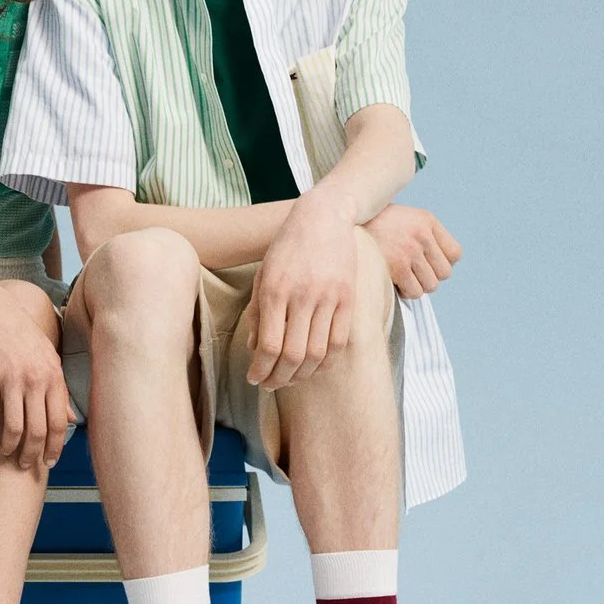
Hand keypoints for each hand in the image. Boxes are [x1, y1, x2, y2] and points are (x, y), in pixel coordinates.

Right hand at [0, 288, 70, 469]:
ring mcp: (10, 379)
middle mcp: (34, 380)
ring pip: (13, 427)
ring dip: (10, 448)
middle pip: (37, 430)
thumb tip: (72, 420)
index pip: (58, 423)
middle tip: (26, 465)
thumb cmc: (25, 338)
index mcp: (53, 377)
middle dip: (32, 454)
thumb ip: (61, 390)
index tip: (48, 463)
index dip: (54, 448)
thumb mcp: (50, 360)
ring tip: (7, 454)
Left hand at [247, 187, 359, 390]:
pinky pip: (339, 341)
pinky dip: (326, 361)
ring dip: (302, 375)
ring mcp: (328, 298)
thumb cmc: (287, 248)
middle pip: (293, 356)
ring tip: (290, 379)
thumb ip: (257, 313)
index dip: (260, 370)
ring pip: (317, 353)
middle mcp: (302, 296)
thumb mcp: (263, 275)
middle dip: (279, 379)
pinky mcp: (348, 298)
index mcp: (275, 291)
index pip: (268, 347)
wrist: (323, 217)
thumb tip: (255, 351)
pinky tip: (314, 367)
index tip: (254, 379)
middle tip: (270, 385)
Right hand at [364, 204, 461, 297]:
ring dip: (417, 286)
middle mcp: (422, 234)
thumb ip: (423, 236)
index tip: (427, 263)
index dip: (442, 262)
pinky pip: (414, 292)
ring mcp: (410, 250)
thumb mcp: (404, 219)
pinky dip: (405, 292)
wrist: (343, 224)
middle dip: (429, 276)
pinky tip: (393, 281)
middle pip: (444, 273)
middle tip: (411, 272)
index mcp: (427, 221)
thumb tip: (441, 270)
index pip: (455, 254)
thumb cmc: (373, 227)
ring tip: (401, 277)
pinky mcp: (397, 267)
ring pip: (430, 285)